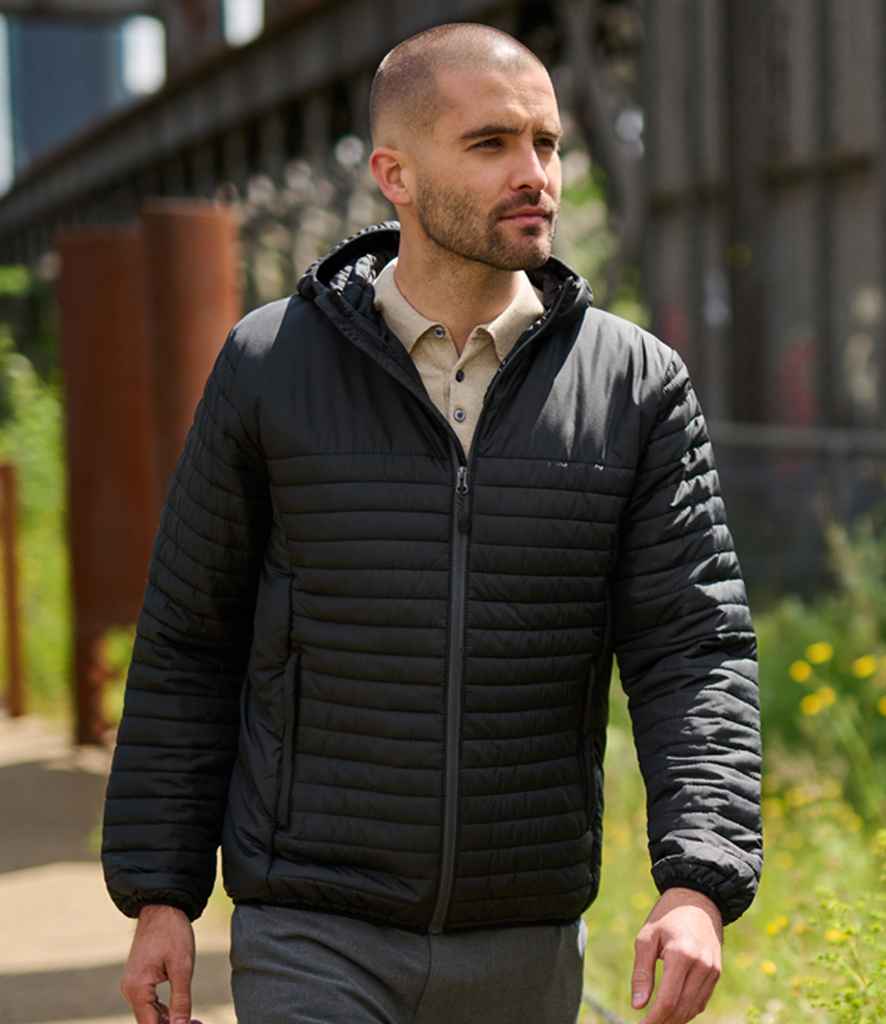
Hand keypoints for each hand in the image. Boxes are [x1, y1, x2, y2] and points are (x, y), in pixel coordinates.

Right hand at [120, 904, 200, 1023]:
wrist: (162, 907)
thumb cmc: (172, 933)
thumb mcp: (182, 967)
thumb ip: (181, 1000)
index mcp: (137, 989)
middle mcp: (130, 990)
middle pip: (150, 1022)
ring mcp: (133, 985)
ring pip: (150, 1014)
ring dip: (170, 1021)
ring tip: (194, 1022)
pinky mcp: (139, 980)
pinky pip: (150, 1003)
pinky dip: (165, 1010)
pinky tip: (183, 1013)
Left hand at [630, 887, 722, 1022]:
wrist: (697, 899)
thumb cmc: (666, 917)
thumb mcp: (646, 938)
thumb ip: (642, 972)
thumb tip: (638, 1005)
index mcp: (681, 955)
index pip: (669, 1000)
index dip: (655, 1019)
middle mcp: (701, 965)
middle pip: (682, 1008)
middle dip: (664, 1022)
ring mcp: (712, 970)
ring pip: (694, 1008)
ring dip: (676, 1019)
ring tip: (658, 1021)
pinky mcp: (717, 972)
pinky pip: (702, 1000)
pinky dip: (688, 1009)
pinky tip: (673, 1011)